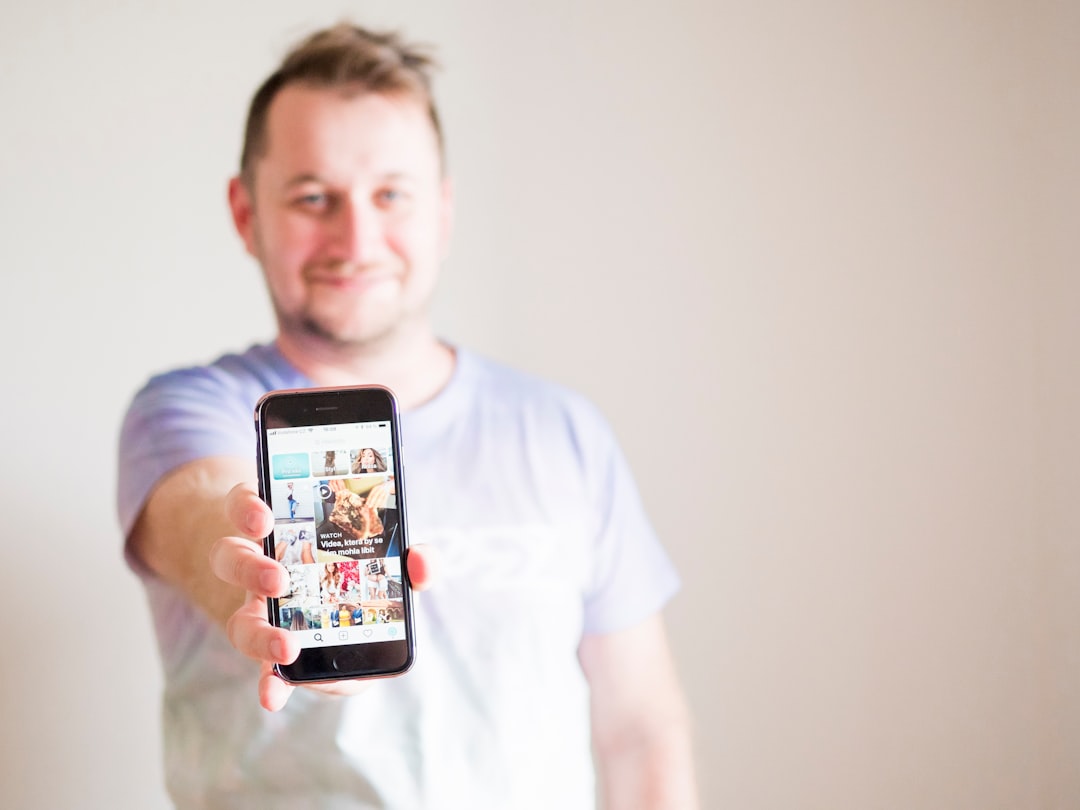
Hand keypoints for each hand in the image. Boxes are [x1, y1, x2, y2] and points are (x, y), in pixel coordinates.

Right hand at [209, 483, 436, 711]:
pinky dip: (270, 683)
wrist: (351, 625)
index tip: (263, 517)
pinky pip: (262, 670)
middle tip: (279, 579)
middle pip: (232, 559)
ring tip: (287, 646)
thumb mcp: (392, 561)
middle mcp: (261, 569)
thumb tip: (420, 562)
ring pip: (238, 619)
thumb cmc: (366, 577)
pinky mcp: (275, 655)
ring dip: (259, 633)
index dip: (247, 507)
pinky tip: (275, 695)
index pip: (248, 506)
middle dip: (251, 568)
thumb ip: (415, 559)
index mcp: (283, 531)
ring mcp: (261, 616)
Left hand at [364, 480, 392, 510]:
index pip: (371, 494)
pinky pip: (385, 499)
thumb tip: (367, 500)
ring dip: (377, 503)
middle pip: (375, 496)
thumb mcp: (376, 489)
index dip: (369, 499)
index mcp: (375, 488)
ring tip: (374, 508)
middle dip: (372, 501)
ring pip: (380, 498)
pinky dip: (382, 503)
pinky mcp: (387, 494)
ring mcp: (384, 491)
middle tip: (369, 506)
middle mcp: (380, 489)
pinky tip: (380, 507)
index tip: (366, 504)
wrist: (388, 485)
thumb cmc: (380, 489)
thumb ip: (372, 494)